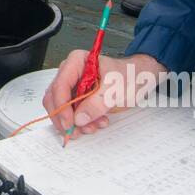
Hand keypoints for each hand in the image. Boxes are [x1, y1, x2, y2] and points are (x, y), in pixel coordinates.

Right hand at [43, 52, 165, 137]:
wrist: (139, 79)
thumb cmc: (129, 76)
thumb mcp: (115, 89)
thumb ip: (96, 104)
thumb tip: (79, 118)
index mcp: (76, 63)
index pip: (60, 85)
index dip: (62, 106)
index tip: (69, 123)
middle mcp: (71, 74)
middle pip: (54, 98)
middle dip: (64, 118)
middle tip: (75, 131)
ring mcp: (73, 87)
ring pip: (61, 108)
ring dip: (74, 123)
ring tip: (92, 127)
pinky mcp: (79, 99)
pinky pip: (72, 114)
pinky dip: (81, 123)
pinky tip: (96, 123)